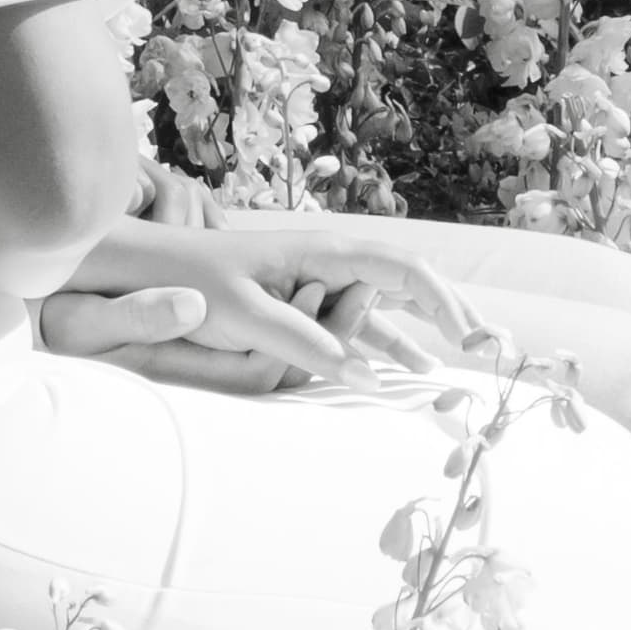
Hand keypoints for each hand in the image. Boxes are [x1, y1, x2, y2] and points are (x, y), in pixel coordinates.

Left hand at [174, 204, 481, 367]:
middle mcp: (328, 262)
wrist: (148, 270)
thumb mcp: (245, 314)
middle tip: (482, 344)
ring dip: (416, 332)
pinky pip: (352, 323)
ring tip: (447, 365)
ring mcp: (315, 281)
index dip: (441, 299)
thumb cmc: (191, 280)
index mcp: (323, 251)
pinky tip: (400, 367)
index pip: (401, 268)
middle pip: (404, 281)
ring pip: (382, 305)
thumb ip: (303, 343)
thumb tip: (364, 378)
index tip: (466, 334)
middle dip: (445, 311)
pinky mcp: (298, 303)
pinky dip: (380, 342)